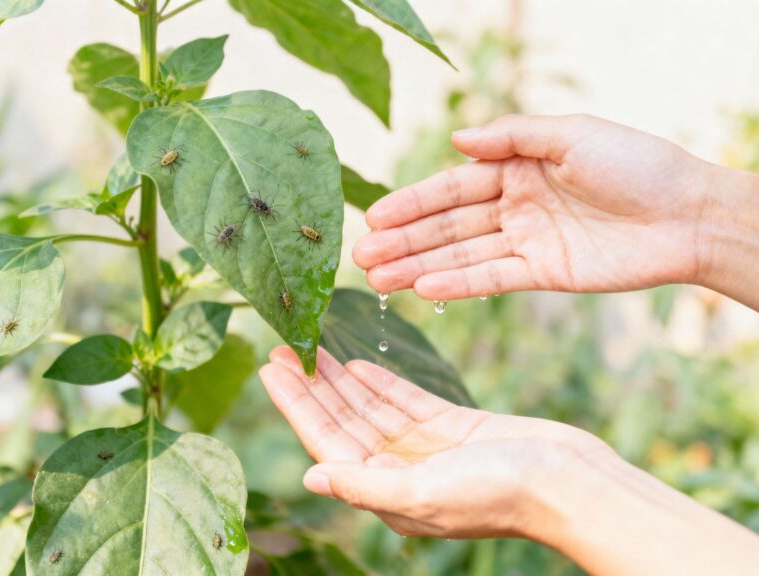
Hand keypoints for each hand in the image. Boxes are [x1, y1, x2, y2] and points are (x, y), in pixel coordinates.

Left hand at [258, 345, 610, 539]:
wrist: (567, 480)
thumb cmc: (501, 493)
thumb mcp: (425, 492)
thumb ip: (364, 485)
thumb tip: (311, 476)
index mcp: (387, 493)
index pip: (327, 442)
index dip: (296, 405)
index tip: (271, 368)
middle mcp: (399, 471)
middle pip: (342, 420)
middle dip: (310, 386)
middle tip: (281, 348)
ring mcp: (425, 448)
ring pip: (369, 407)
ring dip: (339, 378)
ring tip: (310, 348)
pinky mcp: (451, 426)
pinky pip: (404, 400)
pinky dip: (379, 382)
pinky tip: (355, 363)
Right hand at [353, 114, 711, 299]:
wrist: (687, 214)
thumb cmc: (635, 163)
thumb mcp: (571, 134)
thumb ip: (512, 136)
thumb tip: (457, 138)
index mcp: (517, 166)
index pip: (452, 186)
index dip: (412, 202)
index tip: (373, 218)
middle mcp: (514, 204)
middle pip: (448, 225)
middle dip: (404, 241)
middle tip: (361, 257)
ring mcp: (525, 240)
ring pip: (461, 255)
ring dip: (418, 267)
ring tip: (377, 280)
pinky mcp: (542, 273)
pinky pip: (491, 278)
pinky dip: (458, 284)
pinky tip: (423, 289)